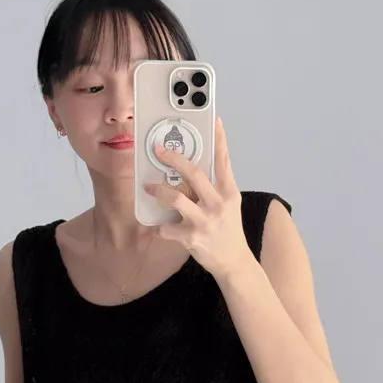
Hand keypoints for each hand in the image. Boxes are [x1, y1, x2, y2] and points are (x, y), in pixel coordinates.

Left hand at [145, 117, 253, 281]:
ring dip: (158, 190)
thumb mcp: (229, 204)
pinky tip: (156, 226)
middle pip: (194, 173)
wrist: (234, 262)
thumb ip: (216, 186)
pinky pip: (167, 228)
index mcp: (228, 192)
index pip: (224, 161)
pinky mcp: (193, 238)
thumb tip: (195, 167)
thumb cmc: (228, 230)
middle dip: (173, 158)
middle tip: (157, 150)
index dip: (219, 140)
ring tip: (148, 187)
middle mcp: (218, 203)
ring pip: (176, 199)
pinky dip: (159, 227)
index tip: (214, 120)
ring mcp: (205, 221)